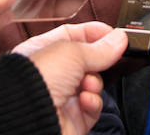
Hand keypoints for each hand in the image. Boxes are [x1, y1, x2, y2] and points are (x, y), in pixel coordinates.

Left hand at [12, 22, 128, 134]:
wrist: (30, 118)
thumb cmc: (35, 81)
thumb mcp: (72, 53)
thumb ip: (99, 47)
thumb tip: (119, 39)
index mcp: (42, 50)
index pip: (72, 35)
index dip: (93, 32)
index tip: (113, 33)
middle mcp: (51, 73)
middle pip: (86, 61)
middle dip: (98, 60)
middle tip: (111, 55)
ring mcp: (62, 97)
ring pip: (93, 84)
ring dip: (95, 82)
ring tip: (87, 83)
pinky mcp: (73, 118)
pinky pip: (93, 107)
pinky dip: (93, 102)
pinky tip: (85, 100)